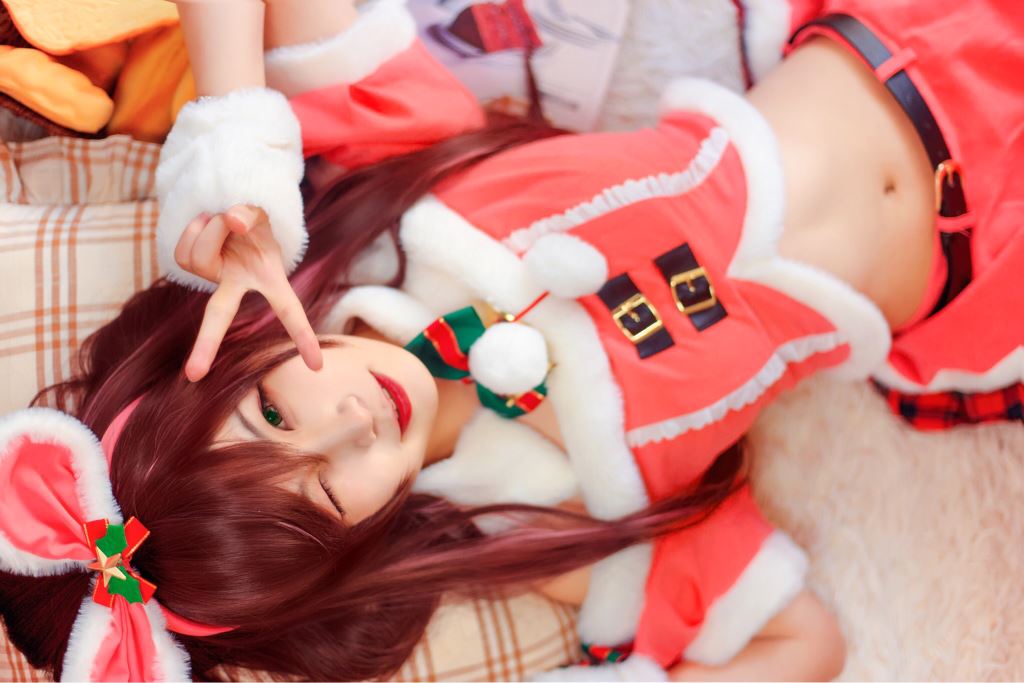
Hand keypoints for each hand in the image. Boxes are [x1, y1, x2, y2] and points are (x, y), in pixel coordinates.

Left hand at [174, 204, 322, 381]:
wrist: (229, 211)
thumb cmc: (255, 221)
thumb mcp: (263, 214)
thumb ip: (251, 215)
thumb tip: (232, 221)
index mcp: (269, 279)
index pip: (290, 310)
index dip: (303, 336)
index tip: (316, 366)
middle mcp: (239, 284)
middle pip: (220, 314)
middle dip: (206, 344)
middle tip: (193, 375)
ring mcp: (212, 276)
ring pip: (199, 257)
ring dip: (212, 227)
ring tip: (224, 219)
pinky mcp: (190, 266)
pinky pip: (183, 251)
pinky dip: (195, 228)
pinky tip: (206, 223)